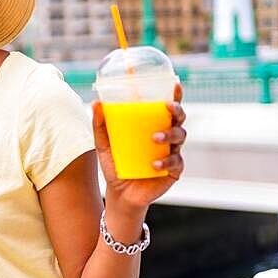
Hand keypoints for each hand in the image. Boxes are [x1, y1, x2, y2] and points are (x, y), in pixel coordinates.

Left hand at [92, 84, 185, 211]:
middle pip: (179, 119)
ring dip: (170, 134)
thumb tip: (96, 103)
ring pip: (180, 137)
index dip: (174, 95)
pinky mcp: (173, 171)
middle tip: (167, 108)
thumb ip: (100, 125)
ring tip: (155, 138)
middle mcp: (167, 137)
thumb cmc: (116, 165)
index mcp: (154, 126)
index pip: (167, 108)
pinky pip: (175, 162)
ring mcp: (172, 153)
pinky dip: (166, 161)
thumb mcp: (104, 145)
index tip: (174, 83)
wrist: (120, 194)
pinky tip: (154, 164)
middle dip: (177, 111)